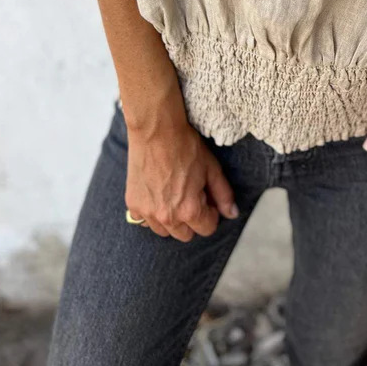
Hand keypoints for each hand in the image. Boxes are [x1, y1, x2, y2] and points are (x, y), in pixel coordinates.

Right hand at [125, 113, 238, 241]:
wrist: (156, 130)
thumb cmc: (185, 146)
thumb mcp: (212, 168)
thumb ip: (223, 195)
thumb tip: (232, 214)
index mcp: (189, 210)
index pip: (206, 229)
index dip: (211, 213)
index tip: (207, 198)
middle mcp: (167, 216)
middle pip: (185, 235)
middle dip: (192, 219)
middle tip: (191, 195)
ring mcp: (147, 212)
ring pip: (165, 231)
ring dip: (172, 219)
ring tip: (174, 194)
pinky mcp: (133, 204)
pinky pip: (145, 220)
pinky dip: (152, 212)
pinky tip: (158, 193)